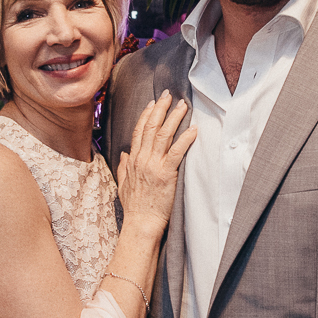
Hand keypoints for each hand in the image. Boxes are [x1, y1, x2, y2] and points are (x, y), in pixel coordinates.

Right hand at [118, 90, 196, 233]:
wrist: (141, 222)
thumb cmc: (135, 206)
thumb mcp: (124, 184)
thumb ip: (124, 166)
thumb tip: (125, 153)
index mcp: (133, 160)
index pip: (139, 131)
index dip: (146, 115)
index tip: (153, 103)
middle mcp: (142, 159)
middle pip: (151, 127)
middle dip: (160, 109)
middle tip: (168, 95)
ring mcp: (154, 166)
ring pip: (164, 135)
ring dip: (174, 118)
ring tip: (183, 106)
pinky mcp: (167, 174)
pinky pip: (177, 152)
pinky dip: (186, 139)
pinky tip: (193, 129)